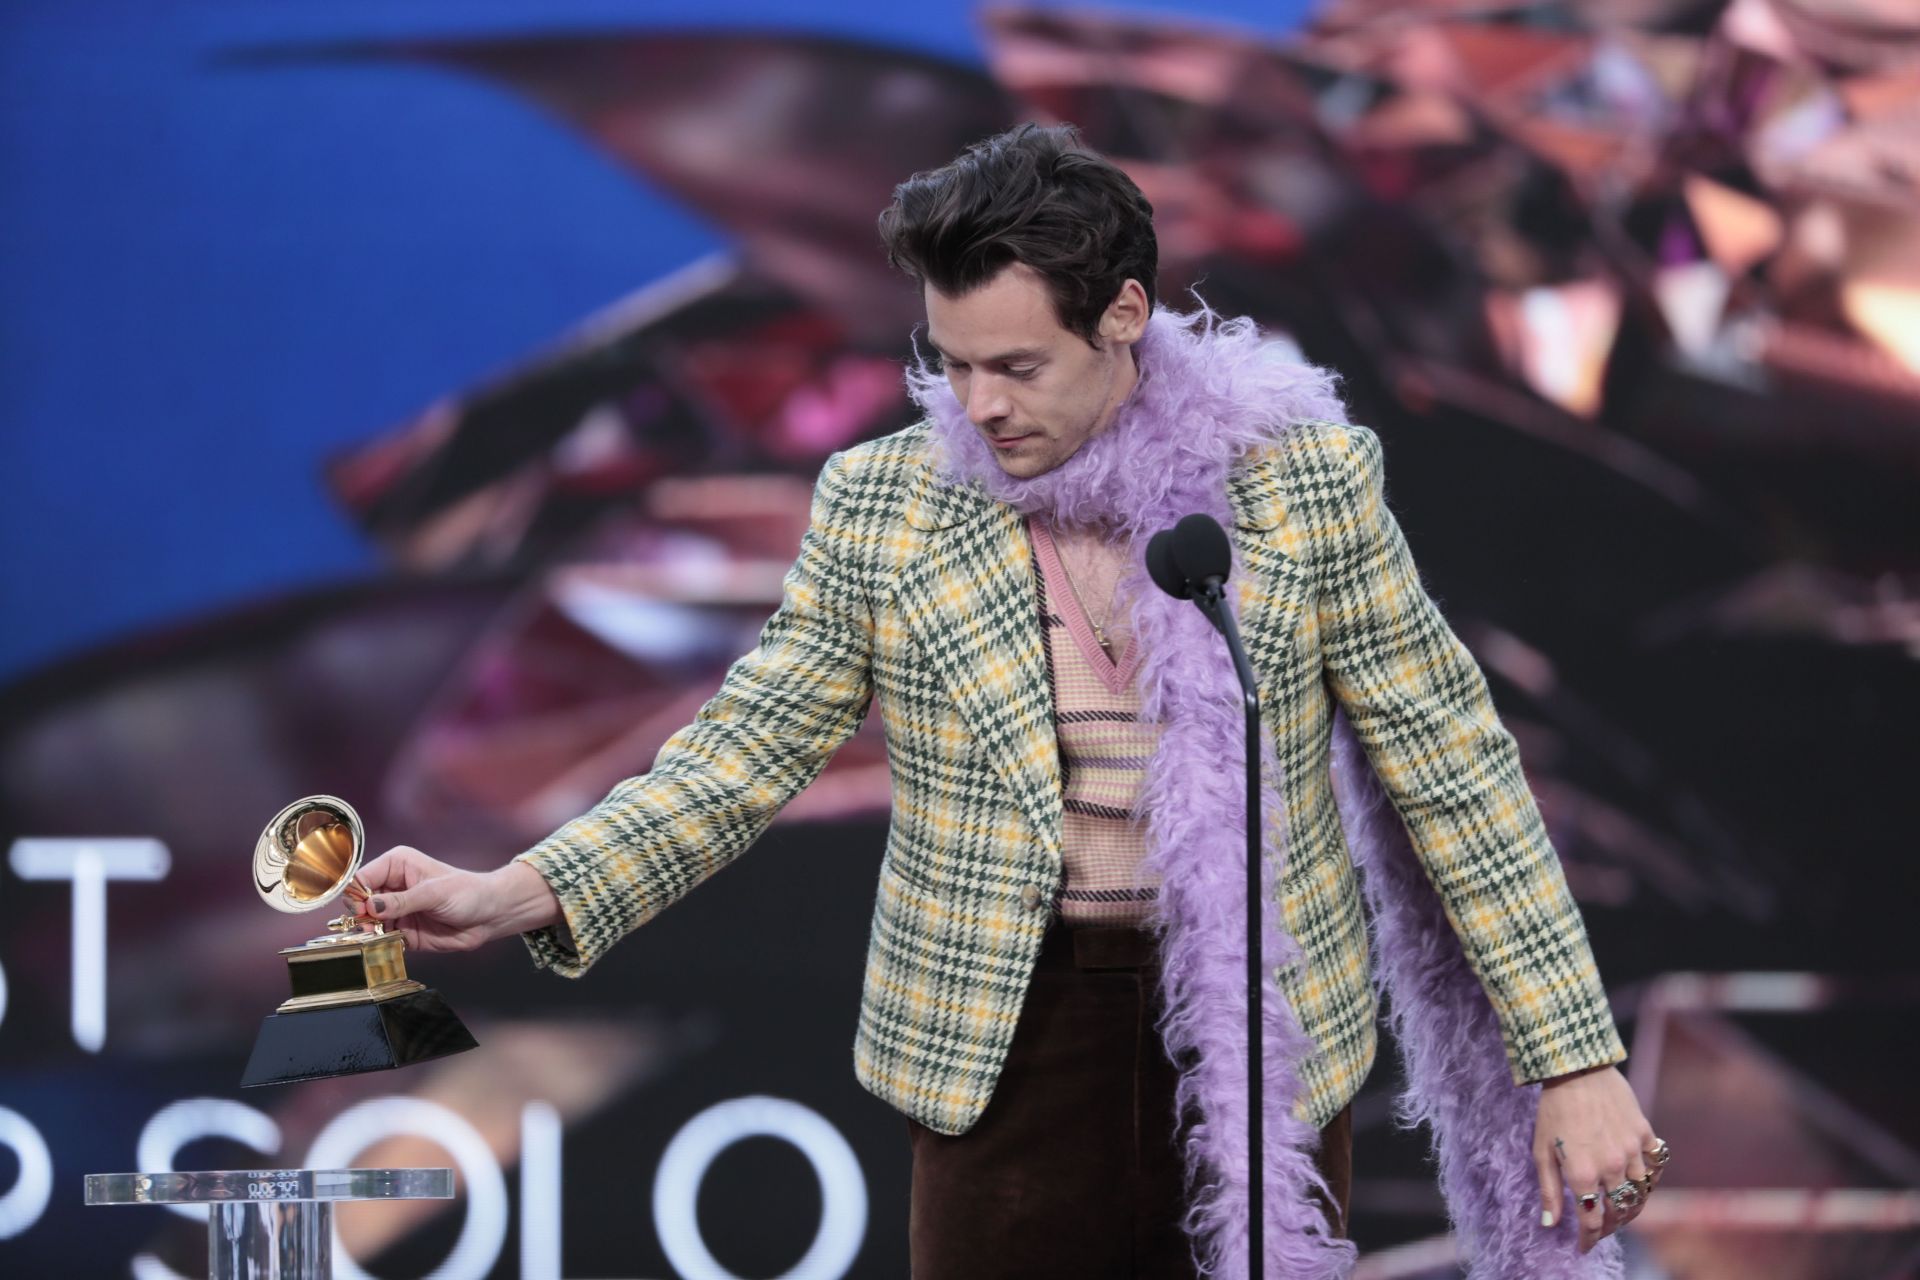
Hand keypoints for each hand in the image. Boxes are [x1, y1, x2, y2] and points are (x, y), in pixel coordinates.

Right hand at [357, 846, 560, 952]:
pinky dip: (380, 944)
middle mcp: (391, 886)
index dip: (358, 895)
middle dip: (360, 917)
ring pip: (366, 923)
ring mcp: (395, 911)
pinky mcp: (402, 932)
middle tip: (371, 927)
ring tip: (379, 937)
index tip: (364, 911)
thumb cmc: (468, 892)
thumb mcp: (434, 893)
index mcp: (396, 865)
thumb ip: (401, 901)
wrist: (490, 914)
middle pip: (359, 902)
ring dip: (369, 933)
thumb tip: (371, 906)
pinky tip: (388, 945)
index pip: (362, 878)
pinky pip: (380, 940)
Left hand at [1533, 1064, 1659, 1252]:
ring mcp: (1632, 1151)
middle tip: (1599, 1228)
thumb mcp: (1541, 1150)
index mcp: (1582, 1173)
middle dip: (1609, 1226)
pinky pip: (1654, 1167)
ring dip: (1630, 1206)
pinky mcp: (1645, 1134)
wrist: (1576, 1069)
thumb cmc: (1553, 1109)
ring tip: (1618, 1208)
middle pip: (1619, 1212)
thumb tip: (1550, 1223)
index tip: (1584, 1246)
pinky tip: (1638, 1181)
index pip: (1592, 1221)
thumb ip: (1548, 1189)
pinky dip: (1649, 1179)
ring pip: (1640, 1193)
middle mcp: (1611, 1167)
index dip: (1589, 1239)